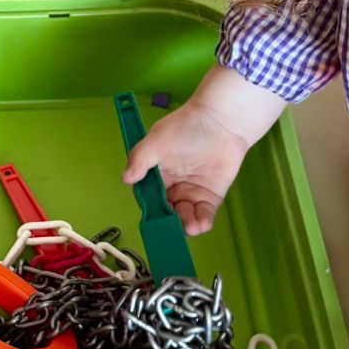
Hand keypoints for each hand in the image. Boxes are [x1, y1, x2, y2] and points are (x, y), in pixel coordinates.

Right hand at [123, 98, 250, 234]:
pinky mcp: (211, 196)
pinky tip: (201, 225)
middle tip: (174, 224)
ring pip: (185, 216)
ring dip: (186, 225)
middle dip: (169, 221)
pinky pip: (204, 214)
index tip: (154, 217)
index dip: (151, 209)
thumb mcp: (157, 140)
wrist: (222, 122)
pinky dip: (202, 222)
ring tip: (190, 227)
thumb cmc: (187, 126)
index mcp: (156, 175)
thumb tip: (126, 178)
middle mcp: (172, 187)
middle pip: (167, 211)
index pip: (148, 197)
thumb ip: (140, 158)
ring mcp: (192, 192)